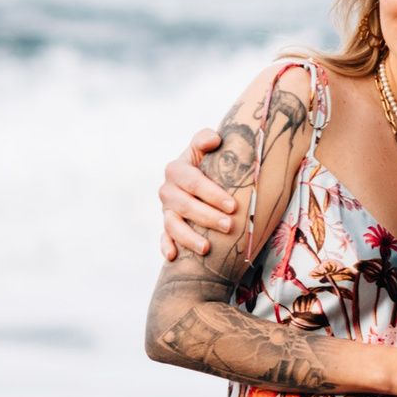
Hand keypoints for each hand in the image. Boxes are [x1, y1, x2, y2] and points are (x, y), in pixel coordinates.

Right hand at [158, 131, 237, 260]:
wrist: (199, 177)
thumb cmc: (207, 161)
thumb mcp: (204, 148)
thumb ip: (205, 139)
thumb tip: (214, 140)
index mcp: (176, 169)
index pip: (194, 182)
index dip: (212, 194)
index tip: (233, 206)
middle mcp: (167, 190)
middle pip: (185, 206)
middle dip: (207, 217)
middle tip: (229, 226)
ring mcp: (166, 210)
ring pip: (172, 226)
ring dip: (188, 238)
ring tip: (206, 249)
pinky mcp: (166, 226)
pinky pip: (164, 238)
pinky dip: (166, 247)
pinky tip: (174, 257)